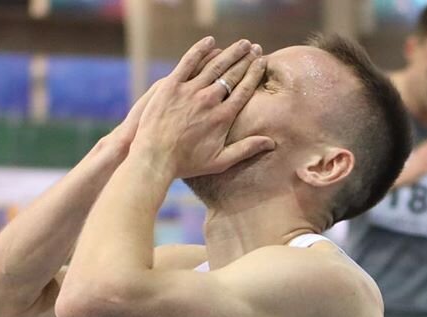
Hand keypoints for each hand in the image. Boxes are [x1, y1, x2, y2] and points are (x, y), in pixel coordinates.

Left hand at [131, 37, 274, 178]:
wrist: (155, 158)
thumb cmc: (187, 163)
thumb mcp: (219, 162)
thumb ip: (245, 149)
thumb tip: (272, 143)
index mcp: (223, 117)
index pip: (244, 89)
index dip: (254, 74)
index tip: (262, 62)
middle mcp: (209, 100)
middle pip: (232, 74)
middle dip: (246, 59)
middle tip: (255, 48)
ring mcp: (190, 91)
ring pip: (214, 64)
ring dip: (230, 52)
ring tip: (241, 44)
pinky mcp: (172, 85)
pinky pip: (188, 62)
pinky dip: (201, 50)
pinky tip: (210, 41)